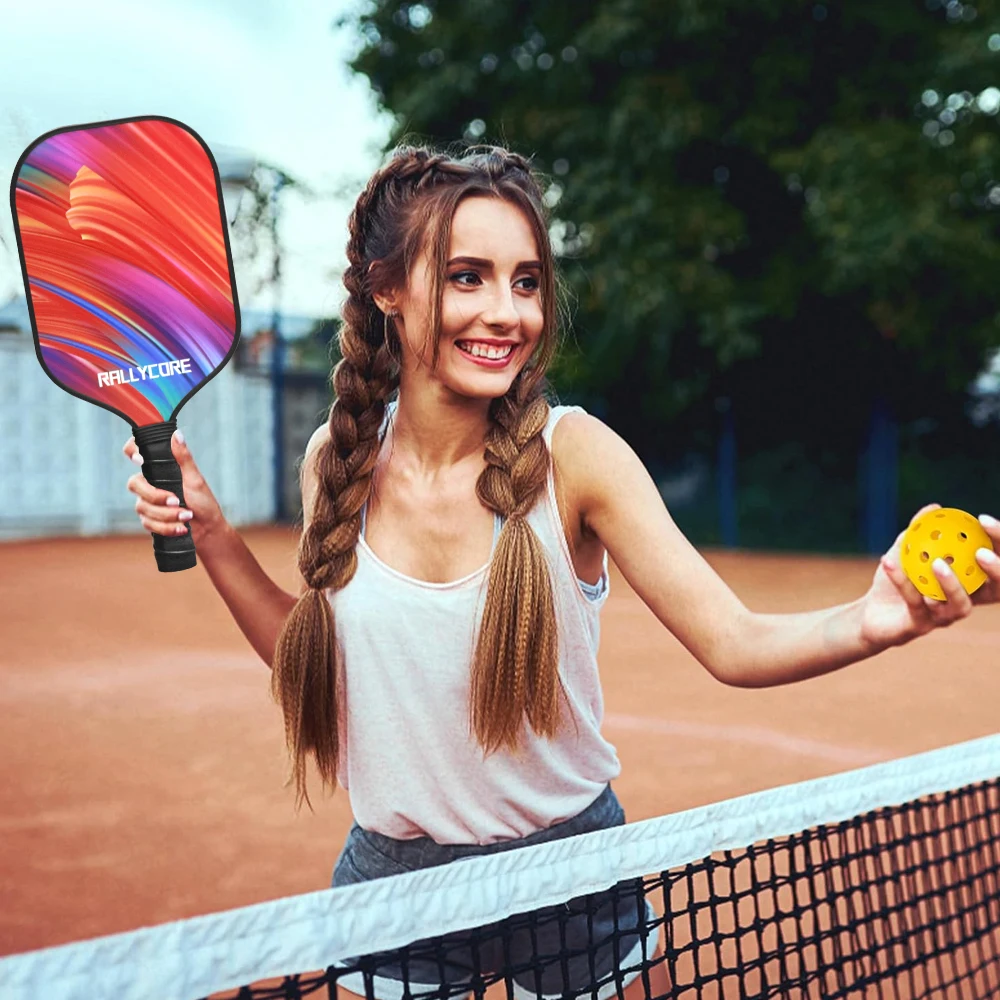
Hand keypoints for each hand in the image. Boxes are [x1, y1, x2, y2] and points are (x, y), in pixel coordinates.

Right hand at [123, 430, 226, 548]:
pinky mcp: (149, 520)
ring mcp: (147, 503)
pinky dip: (167, 527)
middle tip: (177, 502)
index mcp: (159, 470)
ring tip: (187, 516)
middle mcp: (150, 484)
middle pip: (134, 484)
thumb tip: (177, 434)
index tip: (140, 460)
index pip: (136, 453)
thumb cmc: (204, 503)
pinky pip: (148, 523)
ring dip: (168, 515)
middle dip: (156, 496)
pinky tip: (181, 528)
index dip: (132, 451)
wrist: (207, 530)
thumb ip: (184, 458)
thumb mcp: (195, 480)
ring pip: (143, 507)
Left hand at [859, 503, 999, 650]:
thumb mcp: (906, 552)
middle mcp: (963, 602)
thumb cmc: (897, 581)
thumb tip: (936, 507)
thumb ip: (920, 532)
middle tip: (981, 552)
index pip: (993, 566)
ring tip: (937, 563)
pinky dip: (902, 580)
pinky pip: (914, 602)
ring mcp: (944, 617)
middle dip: (996, 572)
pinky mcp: (920, 626)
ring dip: (951, 584)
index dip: (998, 546)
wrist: (870, 613)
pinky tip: (888, 561)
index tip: (986, 522)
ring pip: (959, 605)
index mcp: (968, 584)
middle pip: (996, 592)